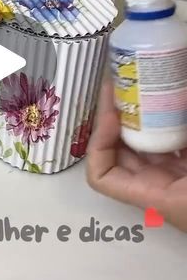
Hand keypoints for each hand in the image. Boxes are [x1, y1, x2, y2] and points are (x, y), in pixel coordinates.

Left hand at [86, 81, 186, 232]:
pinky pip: (172, 142)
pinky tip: (175, 96)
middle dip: (118, 116)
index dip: (99, 141)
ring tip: (144, 84)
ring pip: (146, 143)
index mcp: (155, 196)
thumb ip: (182, 129)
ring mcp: (176, 177)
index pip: (102, 175)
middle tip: (124, 83)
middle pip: (120, 151)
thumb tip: (178, 89)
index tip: (114, 111)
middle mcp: (158, 187)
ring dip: (143, 115)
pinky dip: (169, 120)